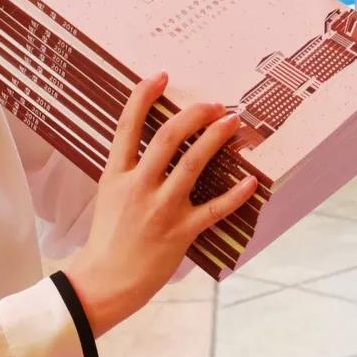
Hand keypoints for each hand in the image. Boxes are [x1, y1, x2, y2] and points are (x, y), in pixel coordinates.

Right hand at [64, 73, 257, 336]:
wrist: (106, 280)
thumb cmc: (108, 237)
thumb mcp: (109, 195)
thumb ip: (129, 169)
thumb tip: (151, 141)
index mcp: (116, 175)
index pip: (128, 127)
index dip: (143, 97)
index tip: (160, 76)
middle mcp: (139, 186)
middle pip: (167, 138)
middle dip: (193, 115)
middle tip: (213, 104)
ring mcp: (161, 208)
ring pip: (192, 164)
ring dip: (214, 139)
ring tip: (231, 122)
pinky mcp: (180, 231)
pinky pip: (214, 208)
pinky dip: (235, 194)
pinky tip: (250, 180)